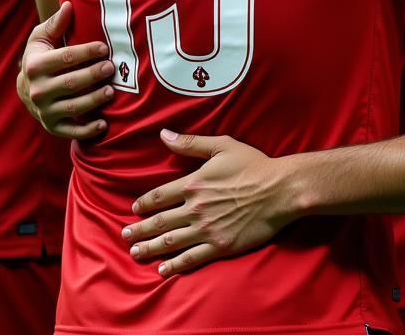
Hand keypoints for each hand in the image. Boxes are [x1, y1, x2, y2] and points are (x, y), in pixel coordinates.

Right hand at [18, 1, 114, 138]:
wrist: (26, 88)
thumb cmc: (40, 57)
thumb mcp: (41, 38)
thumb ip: (55, 23)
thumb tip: (69, 5)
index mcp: (35, 66)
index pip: (64, 58)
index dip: (86, 52)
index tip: (104, 47)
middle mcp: (37, 91)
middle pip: (70, 83)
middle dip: (92, 75)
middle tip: (111, 68)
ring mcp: (44, 111)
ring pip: (73, 107)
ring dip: (94, 100)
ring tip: (112, 91)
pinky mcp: (52, 127)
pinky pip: (71, 132)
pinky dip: (87, 131)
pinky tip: (104, 124)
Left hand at [123, 130, 294, 276]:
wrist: (279, 190)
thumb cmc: (253, 165)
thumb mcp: (222, 146)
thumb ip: (191, 143)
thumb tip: (163, 134)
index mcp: (193, 183)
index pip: (159, 196)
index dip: (144, 204)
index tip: (135, 210)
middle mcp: (195, 208)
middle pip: (159, 222)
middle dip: (139, 230)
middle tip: (124, 235)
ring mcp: (206, 229)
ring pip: (170, 242)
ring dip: (149, 248)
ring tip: (135, 252)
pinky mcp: (219, 246)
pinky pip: (191, 258)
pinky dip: (174, 265)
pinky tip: (162, 270)